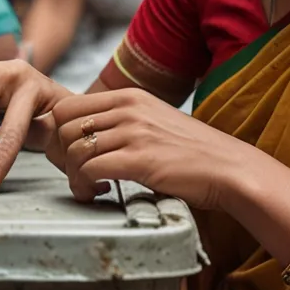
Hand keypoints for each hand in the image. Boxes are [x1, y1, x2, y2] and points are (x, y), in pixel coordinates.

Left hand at [51, 88, 256, 208]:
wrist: (228, 168)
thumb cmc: (192, 152)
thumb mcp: (154, 122)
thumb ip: (123, 121)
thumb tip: (86, 135)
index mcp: (130, 96)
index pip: (67, 105)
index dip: (60, 134)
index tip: (72, 155)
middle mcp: (129, 108)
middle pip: (63, 126)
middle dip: (62, 156)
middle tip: (78, 174)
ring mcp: (134, 132)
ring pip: (73, 150)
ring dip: (74, 176)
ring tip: (91, 188)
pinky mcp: (140, 159)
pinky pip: (89, 170)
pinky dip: (86, 187)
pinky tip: (102, 193)